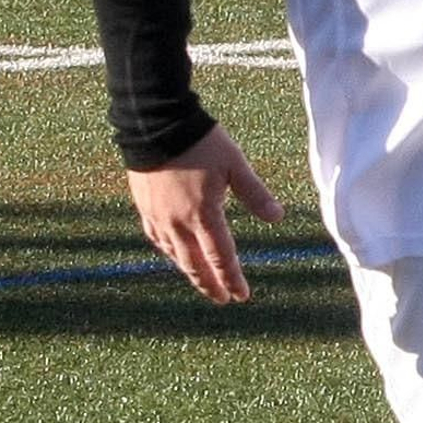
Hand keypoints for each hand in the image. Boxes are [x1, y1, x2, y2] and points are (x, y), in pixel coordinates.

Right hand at [127, 124, 284, 304]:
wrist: (155, 124)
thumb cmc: (200, 142)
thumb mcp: (234, 165)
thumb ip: (255, 193)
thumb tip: (278, 217)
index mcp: (204, 215)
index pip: (221, 258)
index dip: (232, 280)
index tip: (241, 296)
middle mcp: (179, 223)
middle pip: (196, 265)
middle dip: (211, 285)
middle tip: (222, 299)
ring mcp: (159, 217)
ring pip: (175, 255)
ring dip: (190, 272)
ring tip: (202, 282)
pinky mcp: (144, 207)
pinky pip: (156, 239)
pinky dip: (168, 252)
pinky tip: (174, 254)